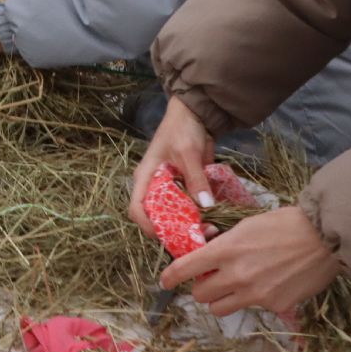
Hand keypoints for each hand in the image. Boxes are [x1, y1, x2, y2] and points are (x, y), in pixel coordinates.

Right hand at [128, 97, 215, 234]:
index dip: (147, 225)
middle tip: (197, 236)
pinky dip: (199, 217)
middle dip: (174, 231)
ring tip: (209, 230)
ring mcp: (170, 189)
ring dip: (189, 226)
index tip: (167, 234)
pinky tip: (214, 221)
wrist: (196, 115)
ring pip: (174, 216)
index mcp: (145, 178)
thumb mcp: (188, 153)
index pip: (136, 208)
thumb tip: (206, 206)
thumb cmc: (182, 129)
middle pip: (156, 218)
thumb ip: (195, 179)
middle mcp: (154, 187)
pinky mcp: (185, 189)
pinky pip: (189, 208)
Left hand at [159, 206, 338, 317]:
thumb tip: (208, 247)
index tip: (165, 281)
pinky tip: (269, 282)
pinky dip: (254, 299)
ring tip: (234, 285)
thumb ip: (224, 242)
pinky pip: (252, 308)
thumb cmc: (284, 223)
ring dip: (221, 299)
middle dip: (202, 286)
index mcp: (226, 249)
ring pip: (220, 308)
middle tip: (211, 278)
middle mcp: (237, 275)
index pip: (186, 268)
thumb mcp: (247, 225)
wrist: (322, 237)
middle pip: (201, 294)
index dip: (171, 277)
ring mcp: (255, 294)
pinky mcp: (274, 305)